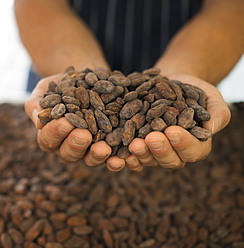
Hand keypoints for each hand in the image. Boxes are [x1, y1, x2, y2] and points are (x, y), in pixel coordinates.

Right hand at [25, 74, 111, 165]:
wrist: (86, 79)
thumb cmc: (61, 85)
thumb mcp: (45, 90)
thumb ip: (38, 104)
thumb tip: (38, 121)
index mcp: (50, 136)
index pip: (48, 138)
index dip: (55, 132)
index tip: (64, 122)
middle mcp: (68, 147)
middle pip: (69, 153)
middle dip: (76, 144)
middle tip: (83, 134)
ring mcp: (90, 149)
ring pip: (91, 159)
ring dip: (97, 155)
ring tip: (103, 148)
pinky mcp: (109, 146)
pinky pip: (113, 157)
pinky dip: (118, 159)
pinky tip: (123, 157)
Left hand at [106, 73, 230, 171]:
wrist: (167, 82)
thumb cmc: (193, 90)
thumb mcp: (211, 97)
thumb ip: (217, 113)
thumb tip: (210, 129)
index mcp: (195, 145)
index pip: (192, 151)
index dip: (182, 143)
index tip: (172, 131)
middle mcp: (173, 153)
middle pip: (168, 160)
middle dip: (159, 150)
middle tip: (150, 138)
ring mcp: (152, 151)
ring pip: (147, 160)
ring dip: (140, 154)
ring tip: (133, 143)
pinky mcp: (134, 145)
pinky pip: (128, 156)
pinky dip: (122, 156)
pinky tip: (115, 153)